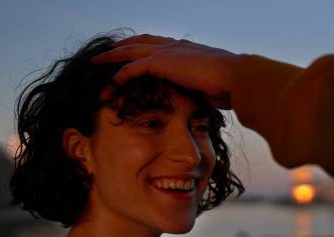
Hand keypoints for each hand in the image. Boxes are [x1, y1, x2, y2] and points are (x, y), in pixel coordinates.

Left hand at [91, 34, 242, 108]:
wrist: (237, 79)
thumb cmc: (230, 86)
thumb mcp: (211, 85)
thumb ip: (200, 86)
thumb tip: (204, 96)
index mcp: (186, 49)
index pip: (157, 45)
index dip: (140, 47)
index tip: (129, 53)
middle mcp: (175, 46)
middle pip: (139, 43)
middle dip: (120, 48)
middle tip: (104, 54)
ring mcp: (168, 52)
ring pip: (131, 52)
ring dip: (112, 58)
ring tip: (96, 63)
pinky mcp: (163, 62)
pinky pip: (135, 67)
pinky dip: (122, 74)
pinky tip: (112, 81)